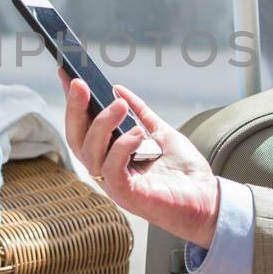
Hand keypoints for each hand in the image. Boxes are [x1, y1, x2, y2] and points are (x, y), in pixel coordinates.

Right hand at [59, 71, 220, 245]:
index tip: (65, 73)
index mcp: (109, 155)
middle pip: (76, 139)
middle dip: (75, 109)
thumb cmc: (183, 172)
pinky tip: (136, 134)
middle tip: (80, 83)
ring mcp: (114, 185)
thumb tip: (117, 88)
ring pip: (90, 153)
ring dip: (101, 125)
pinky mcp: (128, 196)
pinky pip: (113, 171)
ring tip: (119, 106)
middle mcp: (105, 169)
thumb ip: (140, 113)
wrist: (207, 200)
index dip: (71, 102)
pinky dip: (121, 148)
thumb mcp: (160, 133)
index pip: (82, 126)